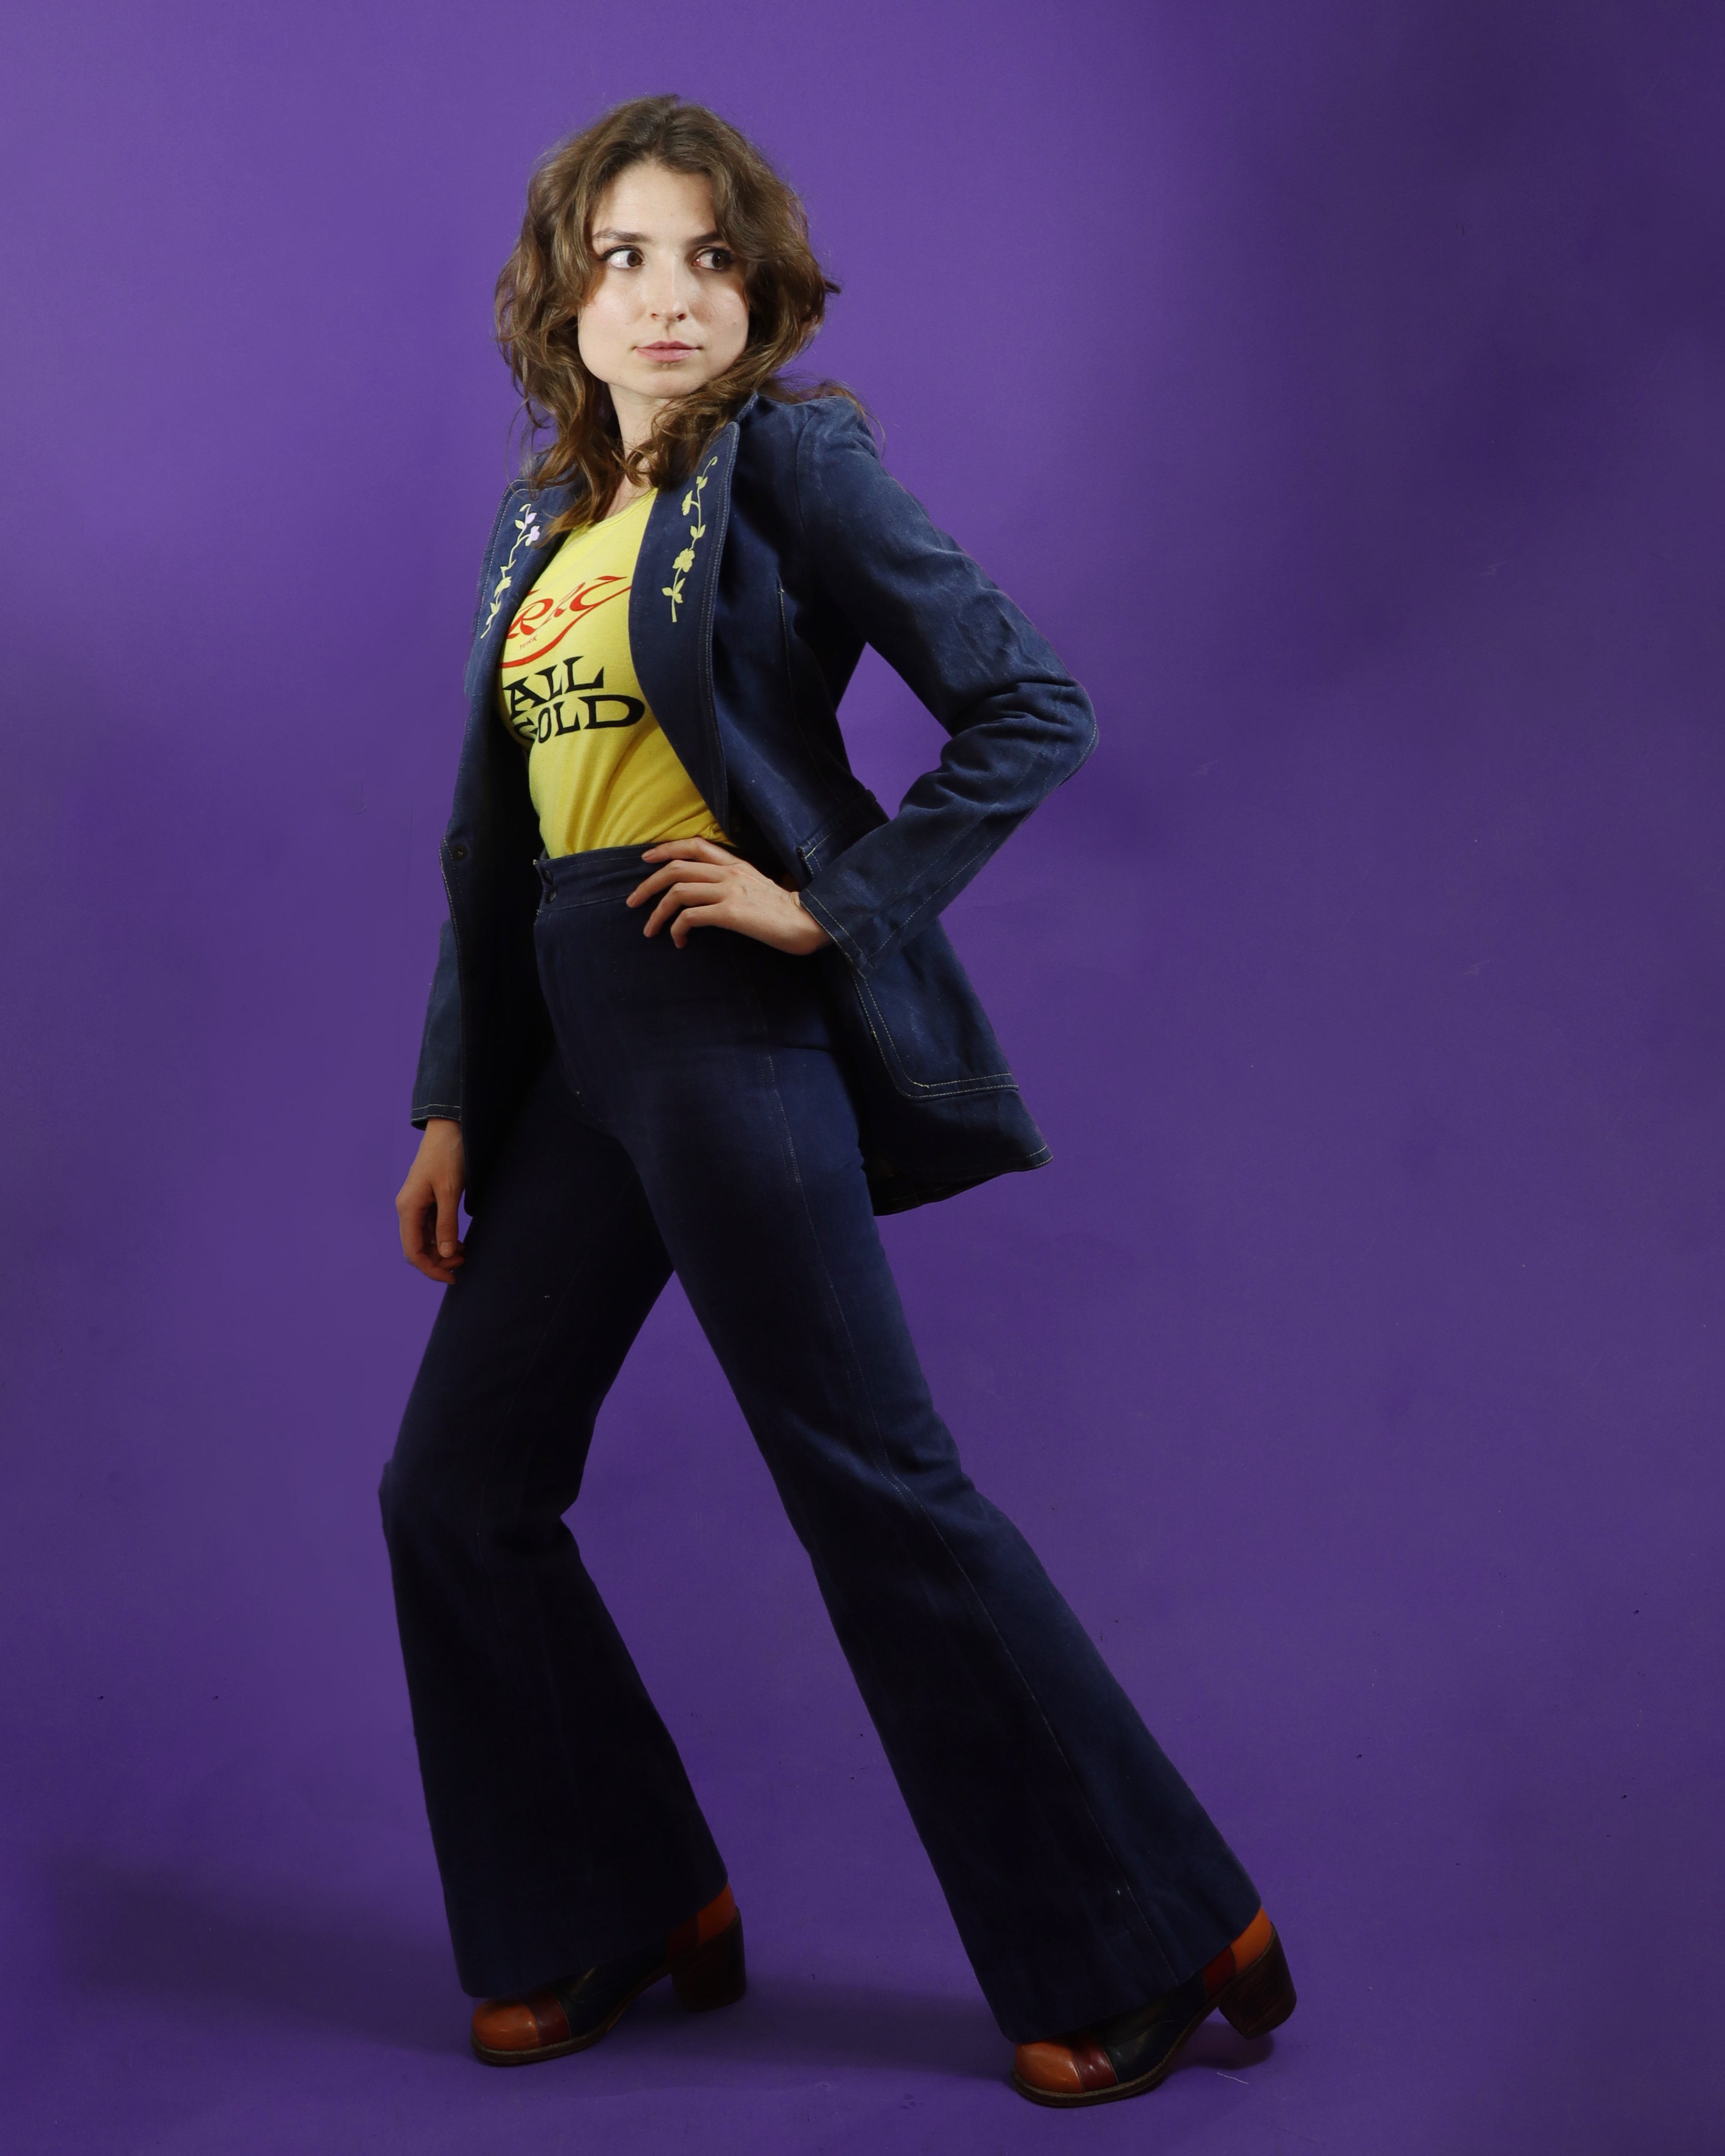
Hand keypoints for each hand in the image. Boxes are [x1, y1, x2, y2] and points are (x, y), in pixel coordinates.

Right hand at [396, 1118, 465, 1284]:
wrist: (450, 1129)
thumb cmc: (448, 1156)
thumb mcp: (449, 1191)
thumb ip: (446, 1224)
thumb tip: (445, 1255)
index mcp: (408, 1208)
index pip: (413, 1251)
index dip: (431, 1269)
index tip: (452, 1278)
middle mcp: (408, 1209)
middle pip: (417, 1248)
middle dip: (438, 1262)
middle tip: (463, 1264)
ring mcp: (417, 1205)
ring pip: (425, 1240)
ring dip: (442, 1251)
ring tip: (464, 1254)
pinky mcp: (427, 1200)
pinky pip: (431, 1228)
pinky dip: (443, 1239)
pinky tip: (458, 1242)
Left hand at [626, 838, 832, 954]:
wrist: (809, 923)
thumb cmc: (785, 910)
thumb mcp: (758, 886)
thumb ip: (734, 882)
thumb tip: (709, 892)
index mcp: (736, 864)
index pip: (695, 845)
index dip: (666, 849)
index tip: (646, 860)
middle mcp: (729, 873)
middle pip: (676, 868)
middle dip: (648, 884)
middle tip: (633, 902)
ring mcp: (729, 891)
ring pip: (678, 891)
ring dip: (657, 912)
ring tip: (650, 930)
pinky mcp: (730, 913)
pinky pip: (690, 917)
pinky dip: (677, 929)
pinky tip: (679, 941)